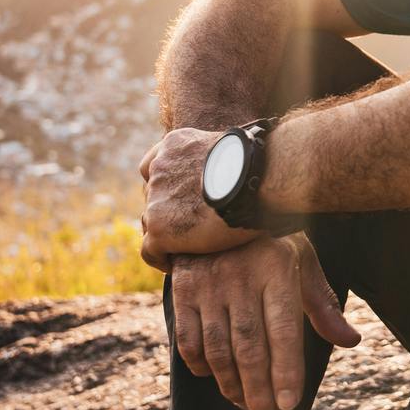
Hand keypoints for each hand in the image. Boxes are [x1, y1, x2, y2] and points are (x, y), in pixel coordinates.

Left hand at [139, 126, 256, 268]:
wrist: (255, 178)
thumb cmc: (259, 167)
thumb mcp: (231, 152)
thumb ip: (221, 162)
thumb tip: (239, 176)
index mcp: (174, 145)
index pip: (154, 166)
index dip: (166, 185)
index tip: (181, 200)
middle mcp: (160, 168)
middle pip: (153, 196)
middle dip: (168, 210)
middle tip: (189, 227)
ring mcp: (156, 198)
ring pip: (150, 222)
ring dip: (165, 233)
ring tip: (184, 248)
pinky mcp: (159, 228)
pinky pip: (150, 250)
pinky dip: (160, 258)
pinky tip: (176, 265)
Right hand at [172, 234, 359, 409]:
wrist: (217, 207)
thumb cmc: (269, 244)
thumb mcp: (301, 262)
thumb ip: (322, 304)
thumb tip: (351, 341)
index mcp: (277, 268)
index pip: (284, 330)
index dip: (286, 370)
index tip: (289, 404)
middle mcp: (241, 276)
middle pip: (249, 348)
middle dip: (258, 391)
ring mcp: (209, 283)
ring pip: (218, 350)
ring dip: (231, 385)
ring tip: (246, 405)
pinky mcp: (183, 289)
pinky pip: (188, 341)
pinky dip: (202, 367)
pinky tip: (216, 378)